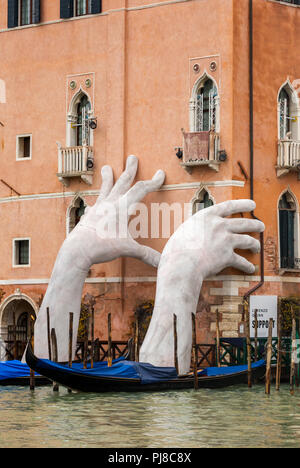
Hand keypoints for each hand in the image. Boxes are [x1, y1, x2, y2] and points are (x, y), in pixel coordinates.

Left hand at [66, 155, 164, 269]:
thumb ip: (147, 255)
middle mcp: (109, 204)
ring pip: (105, 189)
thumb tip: (163, 263)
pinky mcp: (89, 216)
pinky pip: (95, 205)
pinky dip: (98, 201)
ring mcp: (97, 209)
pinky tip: (95, 204)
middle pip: (122, 182)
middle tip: (132, 157)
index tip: (161, 174)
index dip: (153, 181)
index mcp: (121, 207)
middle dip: (129, 169)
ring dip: (108, 177)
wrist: (77, 251)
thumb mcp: (128, 249)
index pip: (140, 189)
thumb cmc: (102, 247)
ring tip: (106, 167)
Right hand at [140, 199, 264, 372]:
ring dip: (254, 244)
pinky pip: (242, 261)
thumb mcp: (182, 232)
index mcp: (206, 216)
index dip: (242, 204)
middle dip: (254, 224)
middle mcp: (219, 225)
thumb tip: (191, 236)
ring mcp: (225, 240)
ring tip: (257, 247)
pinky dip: (247, 266)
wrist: (181, 263)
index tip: (252, 204)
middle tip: (260, 226)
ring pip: (247, 240)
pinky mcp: (228, 256)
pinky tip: (251, 268)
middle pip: (243, 222)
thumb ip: (193, 231)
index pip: (228, 206)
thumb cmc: (175, 250)